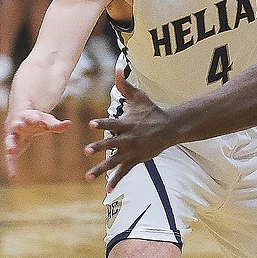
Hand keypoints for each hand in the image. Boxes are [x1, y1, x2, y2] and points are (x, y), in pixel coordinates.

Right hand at [4, 110, 70, 178]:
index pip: (31, 116)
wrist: (18, 115)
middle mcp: (17, 125)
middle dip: (19, 125)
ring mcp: (12, 136)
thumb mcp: (46, 120)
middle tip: (20, 125)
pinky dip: (11, 167)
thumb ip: (56, 125)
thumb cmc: (36, 119)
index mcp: (27, 116)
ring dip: (11, 146)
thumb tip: (68, 123)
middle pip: (17, 125)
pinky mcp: (10, 147)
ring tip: (11, 151)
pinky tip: (13, 177)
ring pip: (10, 141)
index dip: (35, 118)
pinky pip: (10, 158)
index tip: (39, 120)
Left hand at [85, 69, 170, 190]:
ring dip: (100, 170)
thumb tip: (117, 67)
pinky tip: (107, 190)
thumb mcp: (139, 97)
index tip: (91, 124)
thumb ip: (124, 85)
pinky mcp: (136, 160)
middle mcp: (128, 139)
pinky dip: (116, 181)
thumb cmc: (151, 111)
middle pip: (111, 144)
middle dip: (99, 148)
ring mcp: (132, 151)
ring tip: (87, 177)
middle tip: (86, 151)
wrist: (170, 128)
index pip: (111, 123)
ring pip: (114, 162)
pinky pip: (124, 172)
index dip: (101, 123)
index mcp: (126, 124)